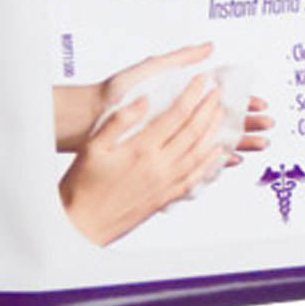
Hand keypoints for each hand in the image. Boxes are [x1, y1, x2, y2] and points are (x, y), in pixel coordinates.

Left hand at [52, 42, 272, 160]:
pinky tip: (229, 160)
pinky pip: (197, 158)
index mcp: (182, 94)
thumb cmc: (116, 93)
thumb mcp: (150, 70)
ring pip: (216, 139)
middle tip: (267, 126)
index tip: (259, 103)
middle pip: (224, 119)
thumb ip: (180, 59)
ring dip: (239, 141)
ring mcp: (176, 134)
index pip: (221, 98)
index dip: (243, 100)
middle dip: (248, 123)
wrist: (89, 119)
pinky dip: (215, 160)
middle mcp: (182, 114)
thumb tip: (209, 46)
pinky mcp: (167, 151)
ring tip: (259, 145)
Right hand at [59, 74, 228, 245]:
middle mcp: (159, 166)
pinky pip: (196, 177)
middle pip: (194, 131)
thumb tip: (143, 100)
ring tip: (221, 114)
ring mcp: (165, 183)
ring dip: (214, 131)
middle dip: (209, 108)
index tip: (202, 80)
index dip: (193, 94)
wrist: (83, 225)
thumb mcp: (93, 146)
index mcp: (141, 149)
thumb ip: (120, 121)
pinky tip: (218, 153)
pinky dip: (210, 163)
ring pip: (199, 153)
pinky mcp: (166, 197)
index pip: (176, 115)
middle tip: (218, 92)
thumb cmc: (82, 186)